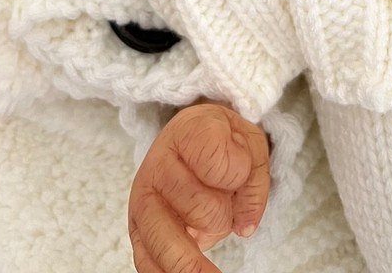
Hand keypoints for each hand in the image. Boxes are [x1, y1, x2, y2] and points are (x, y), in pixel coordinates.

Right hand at [128, 102, 269, 272]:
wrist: (189, 137)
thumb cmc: (221, 141)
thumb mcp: (248, 143)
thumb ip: (253, 182)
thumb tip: (244, 228)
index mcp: (186, 133)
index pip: (218, 163)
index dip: (240, 169)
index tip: (239, 164)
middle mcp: (157, 165)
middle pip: (202, 211)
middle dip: (224, 217)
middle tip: (228, 211)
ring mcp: (143, 201)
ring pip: (182, 245)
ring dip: (207, 236)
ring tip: (209, 215)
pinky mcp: (137, 232)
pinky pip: (149, 268)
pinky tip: (192, 270)